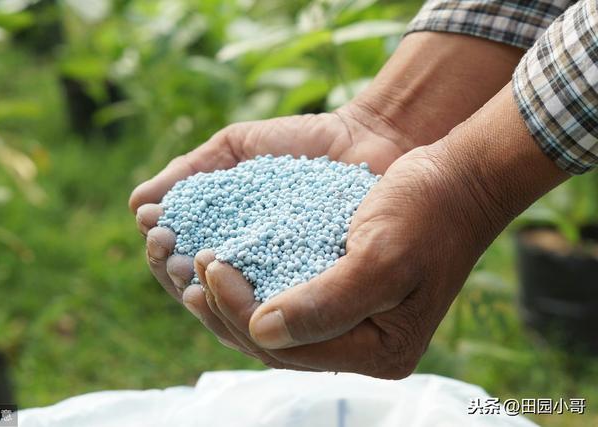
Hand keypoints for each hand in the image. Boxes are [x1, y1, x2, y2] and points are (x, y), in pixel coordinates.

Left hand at [164, 85, 566, 376]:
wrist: (454, 179)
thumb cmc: (426, 212)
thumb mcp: (383, 256)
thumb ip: (327, 304)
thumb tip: (261, 331)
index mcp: (379, 349)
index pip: (289, 348)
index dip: (238, 311)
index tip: (209, 264)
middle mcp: (361, 343)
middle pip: (273, 344)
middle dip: (223, 309)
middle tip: (186, 269)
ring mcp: (348, 319)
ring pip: (271, 326)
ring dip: (226, 301)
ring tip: (188, 273)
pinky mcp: (337, 291)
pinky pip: (282, 300)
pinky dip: (247, 285)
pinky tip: (219, 265)